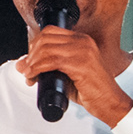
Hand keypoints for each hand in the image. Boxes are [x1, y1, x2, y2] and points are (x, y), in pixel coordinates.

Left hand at [12, 23, 132, 127]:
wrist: (109, 102)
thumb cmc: (91, 90)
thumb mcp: (68, 73)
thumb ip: (49, 66)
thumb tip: (23, 65)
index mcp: (81, 40)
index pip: (50, 31)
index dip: (34, 45)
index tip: (29, 60)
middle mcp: (83, 42)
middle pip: (45, 38)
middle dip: (30, 54)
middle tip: (26, 69)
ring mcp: (83, 51)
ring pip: (46, 49)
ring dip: (32, 63)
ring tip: (29, 75)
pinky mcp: (81, 64)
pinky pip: (51, 61)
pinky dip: (37, 68)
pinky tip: (33, 76)